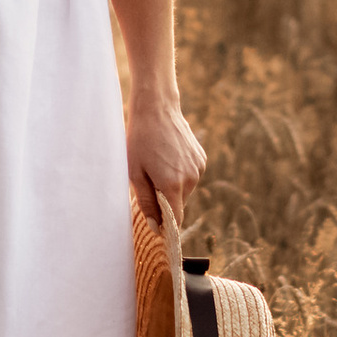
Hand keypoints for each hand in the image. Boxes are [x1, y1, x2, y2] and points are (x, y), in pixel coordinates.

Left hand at [126, 95, 205, 226]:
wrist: (156, 109)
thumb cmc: (139, 140)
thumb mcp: (135, 173)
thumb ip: (146, 202)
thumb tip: (154, 227)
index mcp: (173, 185)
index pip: (175, 220)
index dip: (166, 226)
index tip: (156, 226)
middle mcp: (191, 179)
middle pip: (179, 204)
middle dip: (166, 201)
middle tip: (149, 182)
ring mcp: (198, 167)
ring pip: (186, 190)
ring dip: (173, 186)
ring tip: (158, 165)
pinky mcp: (201, 158)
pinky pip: (191, 175)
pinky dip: (180, 173)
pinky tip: (168, 157)